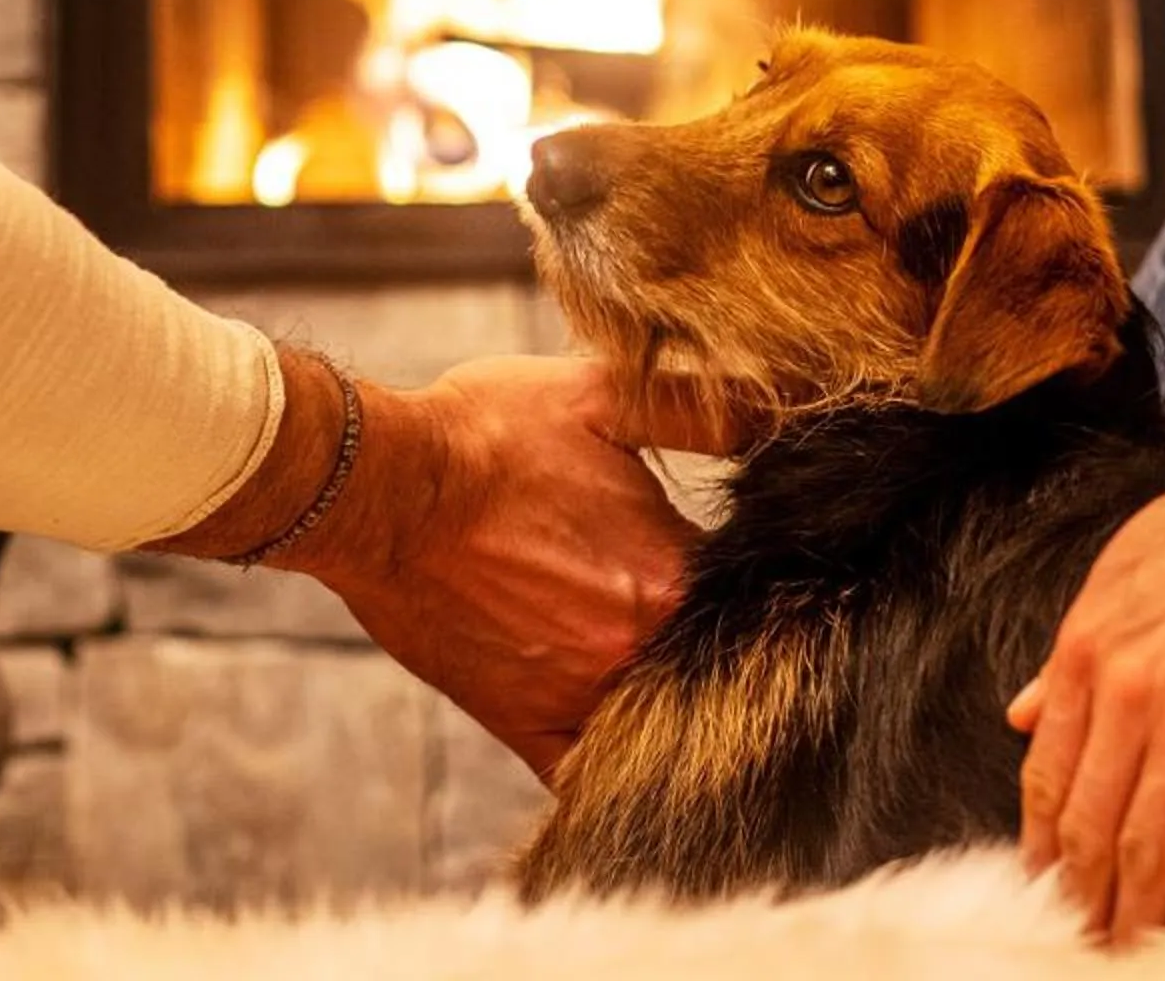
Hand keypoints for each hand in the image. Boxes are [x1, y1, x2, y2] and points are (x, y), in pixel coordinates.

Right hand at [282, 356, 712, 779]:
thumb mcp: (605, 394)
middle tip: (673, 588)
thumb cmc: (486, 433)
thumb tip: (782, 408)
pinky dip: (604, 759)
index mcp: (671, 574)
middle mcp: (636, 649)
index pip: (747, 589)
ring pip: (654, 713)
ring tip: (638, 644)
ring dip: (662, 687)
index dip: (746, 568)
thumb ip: (703, 407)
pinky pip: (580, 770)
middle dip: (706, 628)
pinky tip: (617, 736)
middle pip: (706, 656)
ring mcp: (576, 695)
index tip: (735, 548)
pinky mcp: (521, 723)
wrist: (381, 485)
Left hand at [1011, 356, 1164, 941]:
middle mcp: (1136, 693)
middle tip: (1078, 944)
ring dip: (1135, 914)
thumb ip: (1069, 652)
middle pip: (1092, 828)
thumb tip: (1025, 715)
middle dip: (1082, 901)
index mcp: (1090, 649)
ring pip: (1152, 846)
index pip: (1047, 777)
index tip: (1040, 890)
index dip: (1041, 847)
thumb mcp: (1122, 568)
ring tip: (1127, 950)